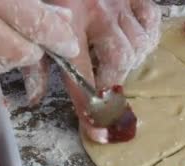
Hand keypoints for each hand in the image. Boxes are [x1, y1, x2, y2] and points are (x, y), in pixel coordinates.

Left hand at [26, 0, 160, 142]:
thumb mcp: (32, 20)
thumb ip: (35, 61)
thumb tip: (35, 98)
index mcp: (68, 21)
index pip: (81, 75)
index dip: (90, 108)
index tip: (99, 133)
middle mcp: (98, 11)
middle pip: (119, 60)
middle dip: (113, 79)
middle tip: (104, 82)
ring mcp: (120, 1)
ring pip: (138, 43)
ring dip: (129, 60)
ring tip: (115, 62)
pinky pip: (152, 20)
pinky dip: (147, 36)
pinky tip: (135, 40)